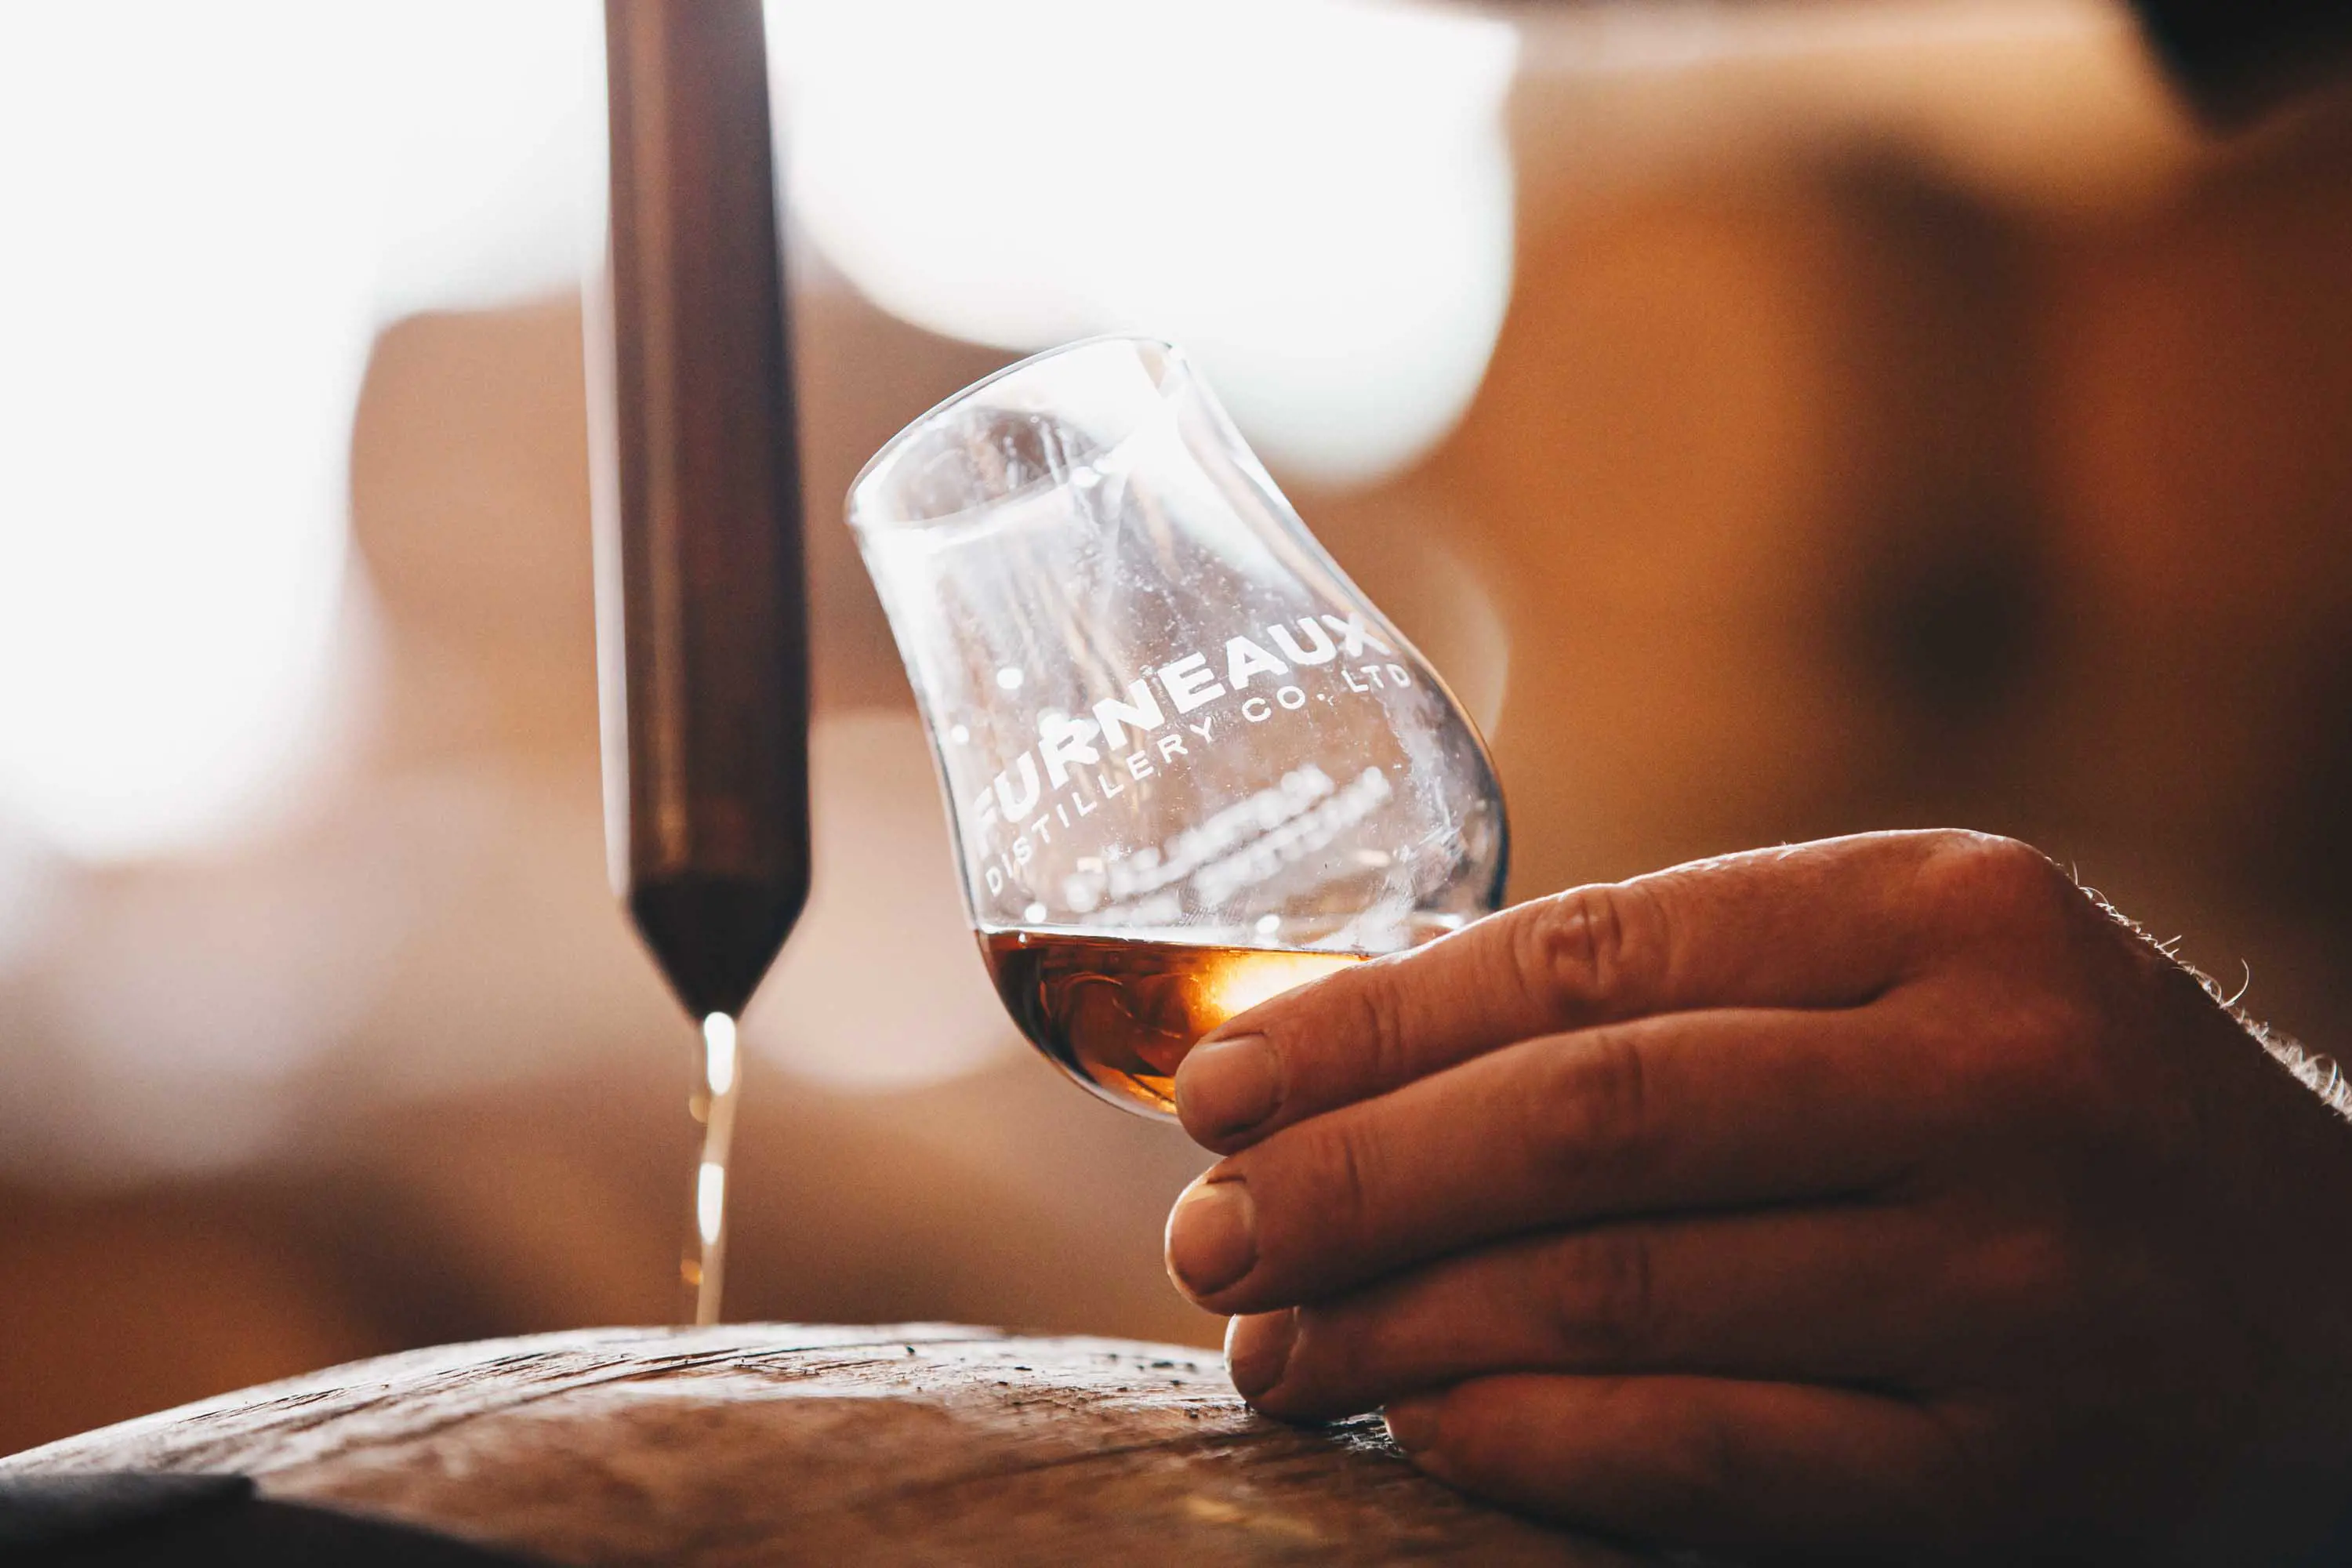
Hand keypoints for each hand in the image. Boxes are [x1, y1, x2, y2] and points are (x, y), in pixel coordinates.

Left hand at [1162, 831, 2351, 1563]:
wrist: (2338, 1304)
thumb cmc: (2051, 1112)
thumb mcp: (1912, 983)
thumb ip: (1684, 996)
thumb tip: (1359, 1047)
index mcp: (1945, 910)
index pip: (1587, 954)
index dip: (1370, 1025)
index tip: (1220, 1084)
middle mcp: (1995, 1072)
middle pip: (1586, 1118)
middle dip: (1353, 1179)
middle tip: (1200, 1229)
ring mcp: (2017, 1278)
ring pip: (1621, 1293)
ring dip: (1400, 1326)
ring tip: (1269, 1343)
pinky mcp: (2017, 1464)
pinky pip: (1708, 1452)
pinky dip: (1527, 1443)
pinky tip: (1413, 1425)